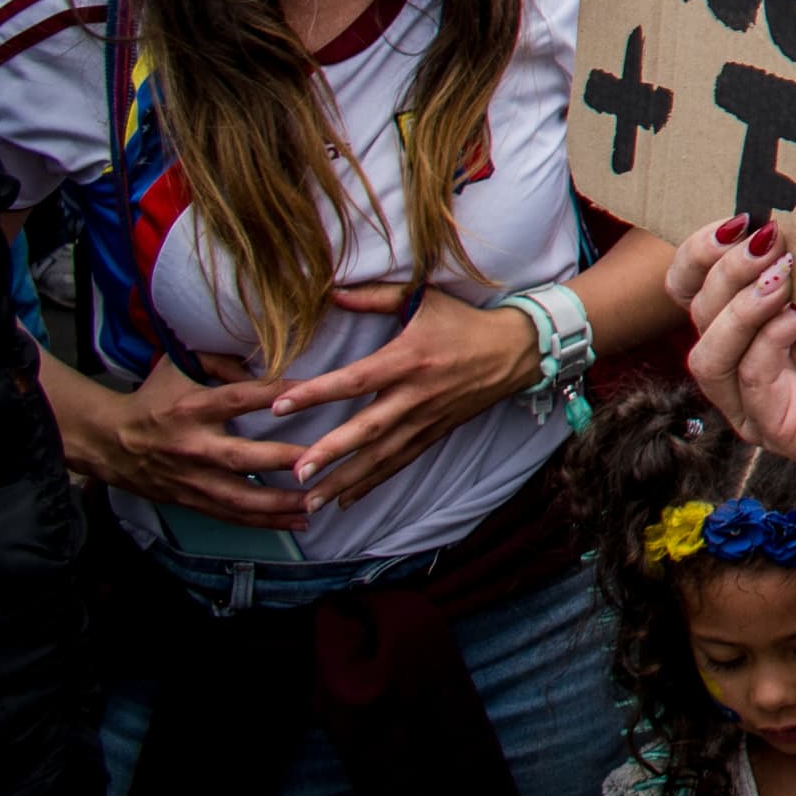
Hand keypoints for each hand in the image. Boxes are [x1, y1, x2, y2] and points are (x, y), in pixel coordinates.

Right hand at [80, 358, 316, 525]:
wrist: (107, 441)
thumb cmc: (152, 398)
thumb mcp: (178, 367)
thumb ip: (220, 360)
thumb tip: (262, 358)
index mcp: (192, 408)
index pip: (239, 398)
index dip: (274, 393)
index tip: (312, 390)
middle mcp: (193, 446)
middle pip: (241, 458)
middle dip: (280, 461)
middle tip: (319, 460)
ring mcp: (191, 479)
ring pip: (238, 498)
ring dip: (278, 504)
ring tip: (315, 502)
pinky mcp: (189, 500)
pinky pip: (230, 515)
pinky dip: (263, 522)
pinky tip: (295, 522)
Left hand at [250, 283, 536, 505]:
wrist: (515, 350)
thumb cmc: (463, 321)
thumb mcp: (424, 298)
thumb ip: (376, 295)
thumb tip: (330, 292)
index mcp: (408, 359)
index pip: (355, 379)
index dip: (318, 392)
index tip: (280, 406)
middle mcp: (415, 394)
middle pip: (367, 428)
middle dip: (331, 452)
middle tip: (297, 473)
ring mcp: (426, 419)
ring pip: (381, 455)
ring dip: (345, 480)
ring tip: (310, 503)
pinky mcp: (434, 434)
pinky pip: (399, 462)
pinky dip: (372, 483)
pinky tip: (345, 500)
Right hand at [676, 215, 795, 487]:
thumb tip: (773, 213)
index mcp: (744, 322)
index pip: (689, 286)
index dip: (699, 252)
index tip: (739, 218)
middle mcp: (737, 362)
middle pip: (698, 313)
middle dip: (728, 270)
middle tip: (771, 238)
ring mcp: (752, 400)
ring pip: (709, 353)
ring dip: (741, 306)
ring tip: (783, 273)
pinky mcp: (777, 427)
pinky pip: (751, 378)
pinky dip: (769, 339)